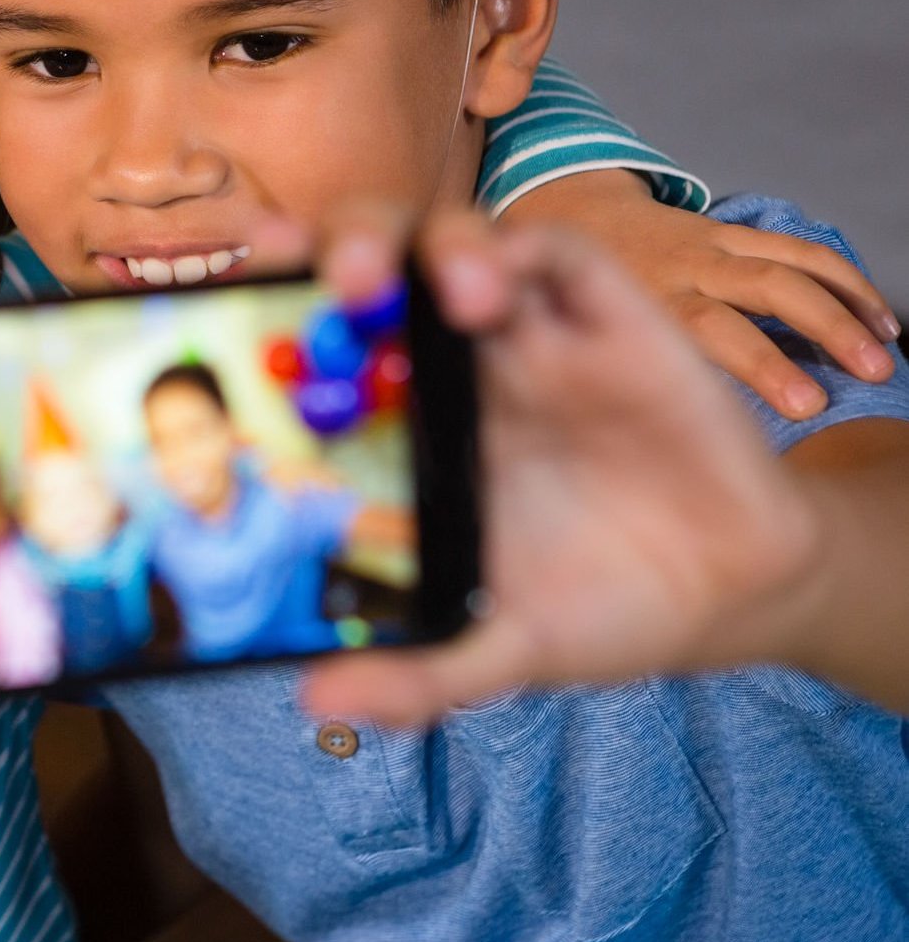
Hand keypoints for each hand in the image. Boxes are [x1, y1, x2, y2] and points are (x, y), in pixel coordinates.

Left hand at [296, 208, 823, 725]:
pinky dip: (512, 253)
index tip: (210, 302)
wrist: (731, 596)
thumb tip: (318, 703)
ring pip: (450, 238)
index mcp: (409, 425)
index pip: (320, 340)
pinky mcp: (612, 321)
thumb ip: (415, 676)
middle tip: (300, 280)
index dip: (269, 307)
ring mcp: (531, 334)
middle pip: (374, 263)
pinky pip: (553, 253)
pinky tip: (484, 291)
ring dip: (410, 243)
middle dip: (327, 248)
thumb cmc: (593, 605)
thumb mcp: (496, 649)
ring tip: (380, 283)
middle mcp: (456, 364)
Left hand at [501, 170, 897, 419]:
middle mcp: (680, 270)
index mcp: (637, 301)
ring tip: (885, 357)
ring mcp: (710, 247)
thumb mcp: (564, 332)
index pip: (710, 330)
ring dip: (845, 309)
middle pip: (762, 292)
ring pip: (790, 268)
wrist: (563, 214)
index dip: (762, 364)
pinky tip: (882, 322)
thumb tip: (632, 435)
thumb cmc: (563, 301)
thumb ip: (590, 369)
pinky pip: (798, 251)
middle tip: (864, 381)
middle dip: (820, 331)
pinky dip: (845, 282)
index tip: (808, 408)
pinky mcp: (731, 234)